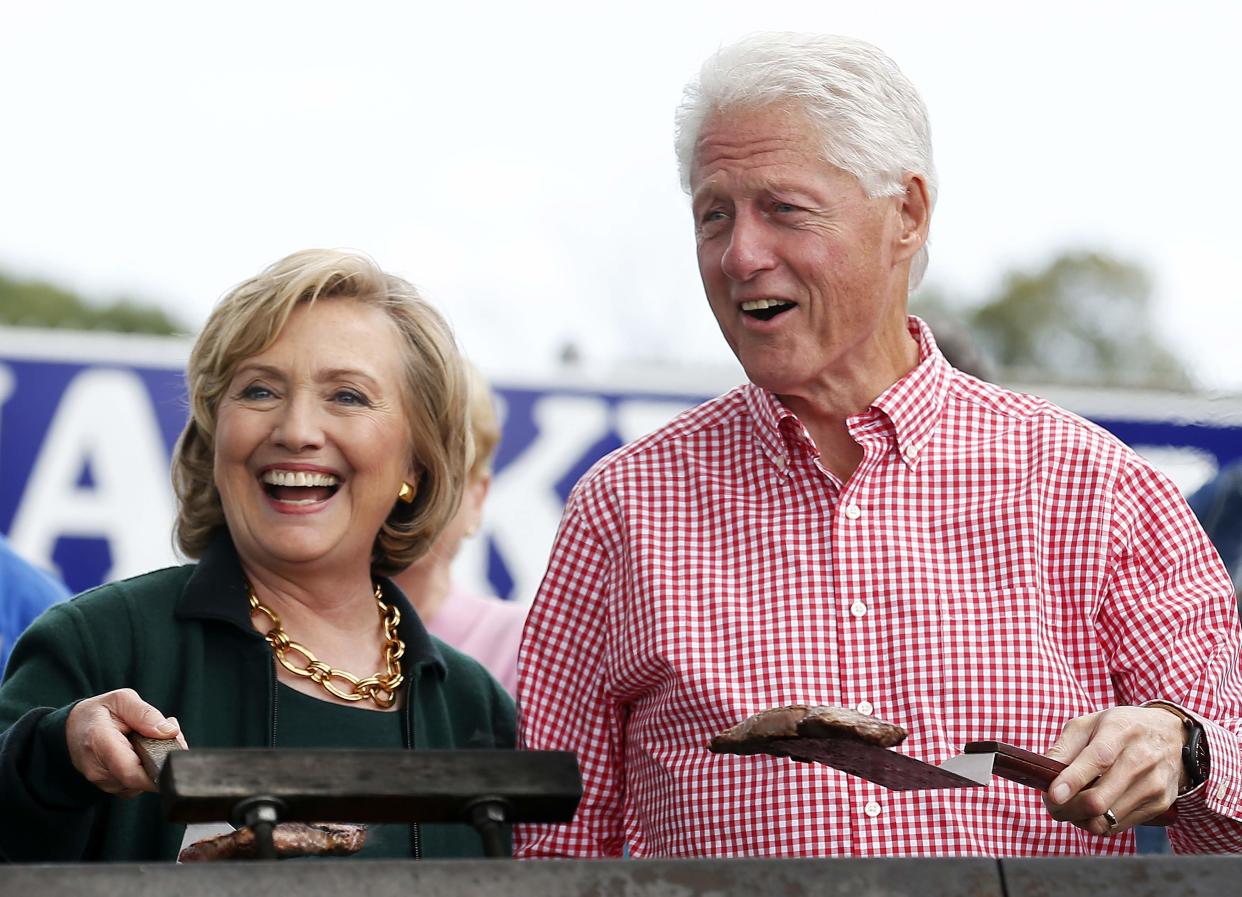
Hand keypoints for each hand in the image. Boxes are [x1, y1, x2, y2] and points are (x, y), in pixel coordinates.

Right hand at [65, 689, 187, 797]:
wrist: (72, 729)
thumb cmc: (97, 713)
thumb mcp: (121, 699)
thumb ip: (145, 714)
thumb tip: (169, 731)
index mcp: (99, 743)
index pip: (130, 771)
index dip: (157, 772)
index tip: (175, 758)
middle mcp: (98, 769)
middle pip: (141, 777)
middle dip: (162, 759)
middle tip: (169, 735)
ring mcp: (102, 781)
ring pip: (141, 782)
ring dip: (155, 764)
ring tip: (151, 740)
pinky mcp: (110, 786)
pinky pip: (136, 784)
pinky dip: (146, 770)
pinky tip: (144, 752)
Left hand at [1042, 706, 1184, 835]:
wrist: (1172, 737)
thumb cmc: (1121, 728)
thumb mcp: (1090, 723)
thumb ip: (1064, 747)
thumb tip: (1042, 772)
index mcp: (1120, 731)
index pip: (1097, 760)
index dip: (1073, 781)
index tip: (1052, 796)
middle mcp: (1141, 759)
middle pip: (1099, 799)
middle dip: (1066, 808)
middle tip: (1052, 804)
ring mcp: (1153, 785)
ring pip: (1106, 819)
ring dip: (1078, 818)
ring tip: (1070, 806)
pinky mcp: (1160, 805)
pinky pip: (1118, 826)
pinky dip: (1097, 823)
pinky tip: (1092, 809)